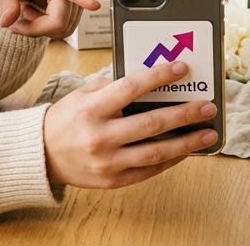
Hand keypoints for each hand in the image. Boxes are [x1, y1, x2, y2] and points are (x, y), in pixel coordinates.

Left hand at [0, 0, 98, 38]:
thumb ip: (5, 2)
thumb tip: (6, 22)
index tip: (95, 5)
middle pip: (60, 21)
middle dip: (35, 29)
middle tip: (14, 22)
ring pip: (63, 28)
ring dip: (41, 28)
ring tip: (26, 11)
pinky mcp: (74, 6)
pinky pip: (64, 27)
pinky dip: (46, 27)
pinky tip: (35, 14)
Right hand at [42, 61, 219, 188]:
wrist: (42, 155)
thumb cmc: (65, 120)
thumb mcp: (82, 95)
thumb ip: (113, 86)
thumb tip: (149, 80)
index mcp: (91, 109)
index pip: (131, 88)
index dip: (159, 77)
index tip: (181, 69)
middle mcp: (100, 136)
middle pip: (151, 124)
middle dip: (184, 114)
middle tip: (207, 106)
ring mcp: (107, 162)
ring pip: (155, 153)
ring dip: (186, 142)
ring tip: (208, 133)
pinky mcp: (112, 181)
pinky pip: (148, 170)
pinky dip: (170, 160)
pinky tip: (185, 150)